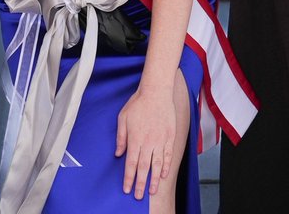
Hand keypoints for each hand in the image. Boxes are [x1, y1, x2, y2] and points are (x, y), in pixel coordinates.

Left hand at [115, 85, 175, 199]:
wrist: (157, 91)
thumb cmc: (138, 103)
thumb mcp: (123, 118)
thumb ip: (121, 137)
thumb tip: (118, 153)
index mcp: (135, 139)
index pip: (131, 164)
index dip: (129, 178)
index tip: (127, 189)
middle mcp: (148, 142)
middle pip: (143, 168)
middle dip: (140, 184)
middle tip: (138, 196)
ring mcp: (160, 140)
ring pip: (157, 164)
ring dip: (154, 179)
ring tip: (152, 191)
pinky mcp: (170, 136)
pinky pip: (168, 155)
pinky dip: (166, 166)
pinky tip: (163, 174)